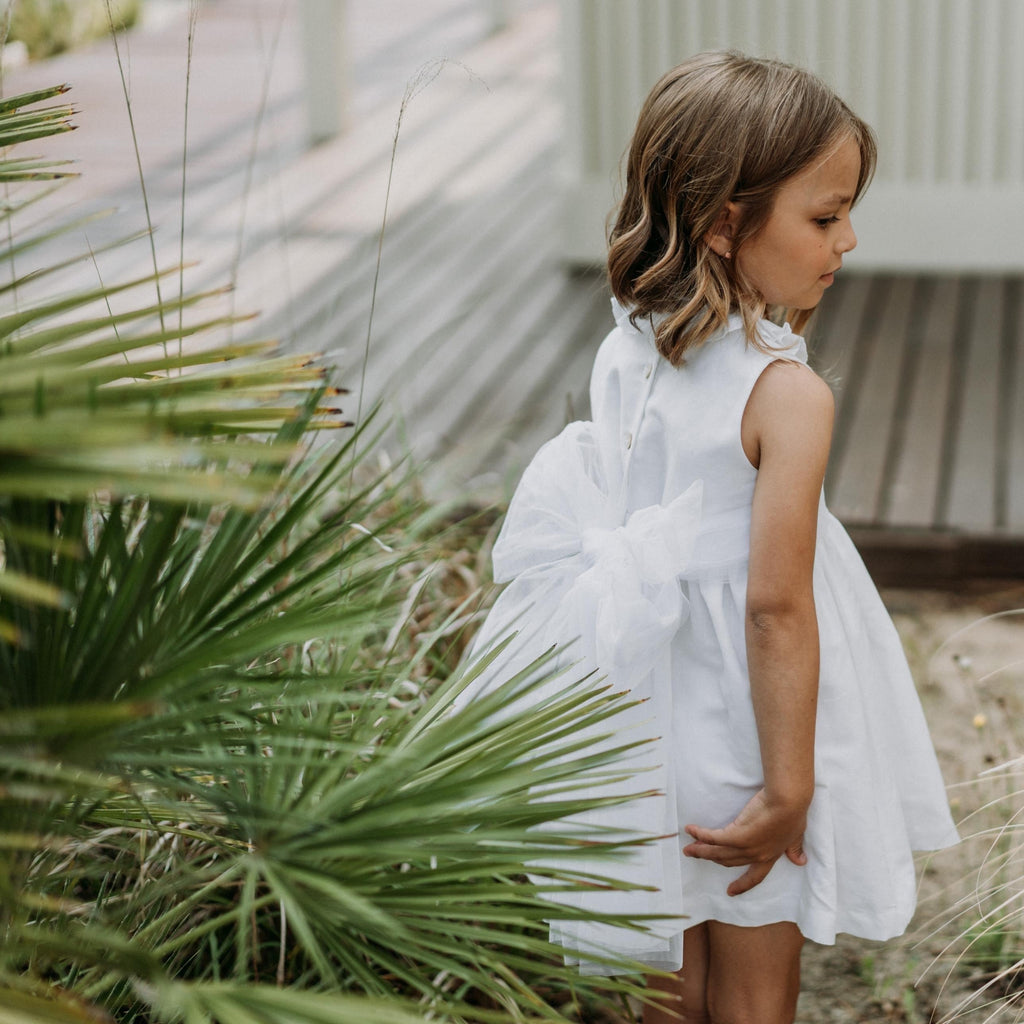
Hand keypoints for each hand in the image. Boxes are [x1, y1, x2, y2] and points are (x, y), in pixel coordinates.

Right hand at [682, 788, 807, 896]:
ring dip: (701, 850)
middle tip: (696, 854)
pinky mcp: (737, 835)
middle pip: (728, 861)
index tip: (731, 892)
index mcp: (770, 857)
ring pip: (718, 853)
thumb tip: (800, 861)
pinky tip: (690, 829)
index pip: (755, 877)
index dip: (742, 885)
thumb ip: (794, 848)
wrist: (788, 801)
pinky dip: (700, 834)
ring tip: (688, 848)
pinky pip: (714, 838)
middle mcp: (756, 856)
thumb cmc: (794, 813)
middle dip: (711, 859)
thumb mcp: (796, 834)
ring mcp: (746, 847)